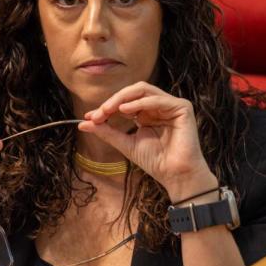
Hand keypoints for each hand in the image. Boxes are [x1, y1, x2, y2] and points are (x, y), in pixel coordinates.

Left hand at [80, 82, 216, 199]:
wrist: (174, 175)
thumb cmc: (155, 162)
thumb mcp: (125, 143)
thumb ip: (106, 131)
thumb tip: (82, 123)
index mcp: (147, 113)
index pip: (125, 102)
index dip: (107, 106)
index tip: (90, 116)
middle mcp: (159, 106)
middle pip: (134, 91)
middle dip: (114, 100)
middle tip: (99, 112)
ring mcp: (171, 105)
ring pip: (144, 90)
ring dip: (123, 98)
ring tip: (108, 110)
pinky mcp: (182, 108)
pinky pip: (158, 99)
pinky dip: (140, 103)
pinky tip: (126, 111)